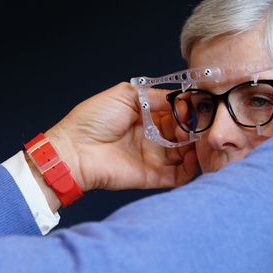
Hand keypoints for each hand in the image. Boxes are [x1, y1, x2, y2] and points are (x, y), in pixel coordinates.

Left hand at [45, 82, 198, 194]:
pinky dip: (192, 168)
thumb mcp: (125, 95)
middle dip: (193, 128)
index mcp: (147, 115)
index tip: (194, 106)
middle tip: (192, 125)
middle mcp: (153, 136)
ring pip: (186, 154)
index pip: (177, 112)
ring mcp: (154, 157)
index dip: (188, 109)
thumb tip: (181, 98)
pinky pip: (179, 176)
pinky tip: (194, 157)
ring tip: (198, 139)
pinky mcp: (153, 177)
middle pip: (184, 133)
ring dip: (196, 147)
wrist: (74, 150)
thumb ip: (155, 95)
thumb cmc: (92, 120)